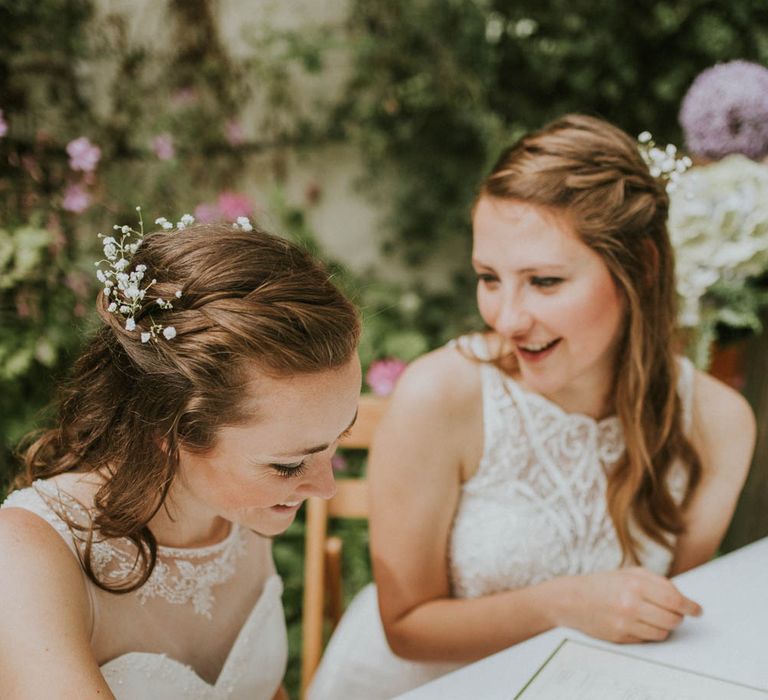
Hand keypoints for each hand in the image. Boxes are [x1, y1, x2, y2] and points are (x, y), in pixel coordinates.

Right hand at [561, 567, 701, 642]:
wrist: (573, 599)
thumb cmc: (603, 583)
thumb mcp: (629, 573)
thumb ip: (657, 582)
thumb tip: (682, 598)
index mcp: (635, 583)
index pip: (675, 599)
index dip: (690, 606)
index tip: (697, 610)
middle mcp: (631, 603)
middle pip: (673, 619)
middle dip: (678, 617)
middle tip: (675, 613)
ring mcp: (626, 622)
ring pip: (663, 632)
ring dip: (664, 625)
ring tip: (654, 616)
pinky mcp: (621, 636)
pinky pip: (648, 639)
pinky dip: (649, 632)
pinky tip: (639, 622)